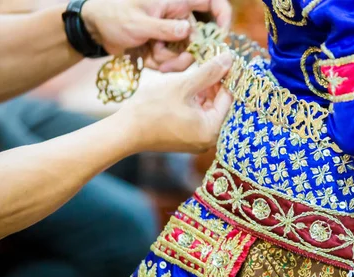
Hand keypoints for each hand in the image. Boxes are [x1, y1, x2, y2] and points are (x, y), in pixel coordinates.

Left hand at [82, 0, 231, 70]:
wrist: (95, 30)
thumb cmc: (113, 16)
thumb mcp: (138, 23)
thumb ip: (165, 28)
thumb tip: (188, 31)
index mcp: (176, 3)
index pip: (211, 3)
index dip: (223, 16)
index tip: (221, 35)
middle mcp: (178, 18)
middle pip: (200, 39)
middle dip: (185, 55)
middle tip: (167, 62)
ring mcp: (172, 34)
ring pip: (187, 54)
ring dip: (170, 61)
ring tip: (152, 58)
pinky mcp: (166, 47)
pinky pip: (173, 61)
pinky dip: (162, 64)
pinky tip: (147, 59)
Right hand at [118, 52, 233, 152]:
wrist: (124, 131)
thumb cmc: (151, 109)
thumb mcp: (183, 86)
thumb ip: (208, 73)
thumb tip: (229, 59)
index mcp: (212, 130)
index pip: (229, 98)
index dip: (228, 76)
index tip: (225, 58)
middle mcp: (209, 139)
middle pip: (220, 105)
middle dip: (216, 83)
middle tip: (212, 60)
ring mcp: (197, 140)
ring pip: (208, 109)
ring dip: (206, 90)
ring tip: (200, 69)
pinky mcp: (186, 138)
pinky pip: (198, 116)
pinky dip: (196, 101)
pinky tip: (190, 85)